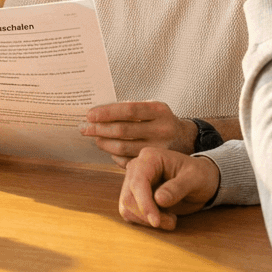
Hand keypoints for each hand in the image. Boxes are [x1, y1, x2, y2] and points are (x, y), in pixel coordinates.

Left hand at [81, 101, 195, 166]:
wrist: (187, 139)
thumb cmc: (161, 121)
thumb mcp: (153, 108)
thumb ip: (130, 109)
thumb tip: (98, 113)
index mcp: (159, 111)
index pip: (128, 110)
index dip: (106, 113)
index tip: (90, 115)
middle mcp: (162, 129)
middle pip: (123, 130)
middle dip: (99, 129)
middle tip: (85, 128)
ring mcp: (160, 148)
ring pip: (123, 147)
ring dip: (104, 143)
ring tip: (95, 138)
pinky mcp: (156, 163)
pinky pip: (128, 160)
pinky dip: (115, 155)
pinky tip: (109, 150)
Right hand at [118, 148, 220, 230]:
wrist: (202, 180)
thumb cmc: (200, 175)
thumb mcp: (195, 179)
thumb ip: (177, 188)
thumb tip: (158, 199)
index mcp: (150, 158)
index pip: (137, 182)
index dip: (144, 204)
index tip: (156, 222)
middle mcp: (137, 168)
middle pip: (128, 197)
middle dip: (147, 215)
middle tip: (171, 222)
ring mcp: (134, 183)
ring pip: (127, 208)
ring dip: (147, 220)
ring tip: (170, 219)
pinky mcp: (135, 196)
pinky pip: (131, 214)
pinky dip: (145, 221)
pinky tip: (164, 218)